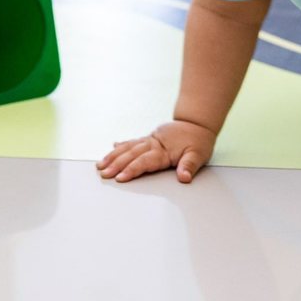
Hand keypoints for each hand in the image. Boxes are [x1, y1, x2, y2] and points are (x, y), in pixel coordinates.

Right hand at [96, 120, 216, 183]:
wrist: (198, 123)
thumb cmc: (199, 141)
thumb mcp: (199, 154)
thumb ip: (189, 166)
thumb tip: (184, 177)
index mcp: (164, 151)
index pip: (144, 162)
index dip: (131, 170)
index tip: (119, 177)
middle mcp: (154, 144)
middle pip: (131, 155)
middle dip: (116, 165)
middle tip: (103, 174)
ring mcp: (150, 140)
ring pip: (128, 147)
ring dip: (114, 156)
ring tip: (100, 164)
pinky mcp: (150, 137)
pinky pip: (133, 141)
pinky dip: (123, 145)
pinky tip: (113, 147)